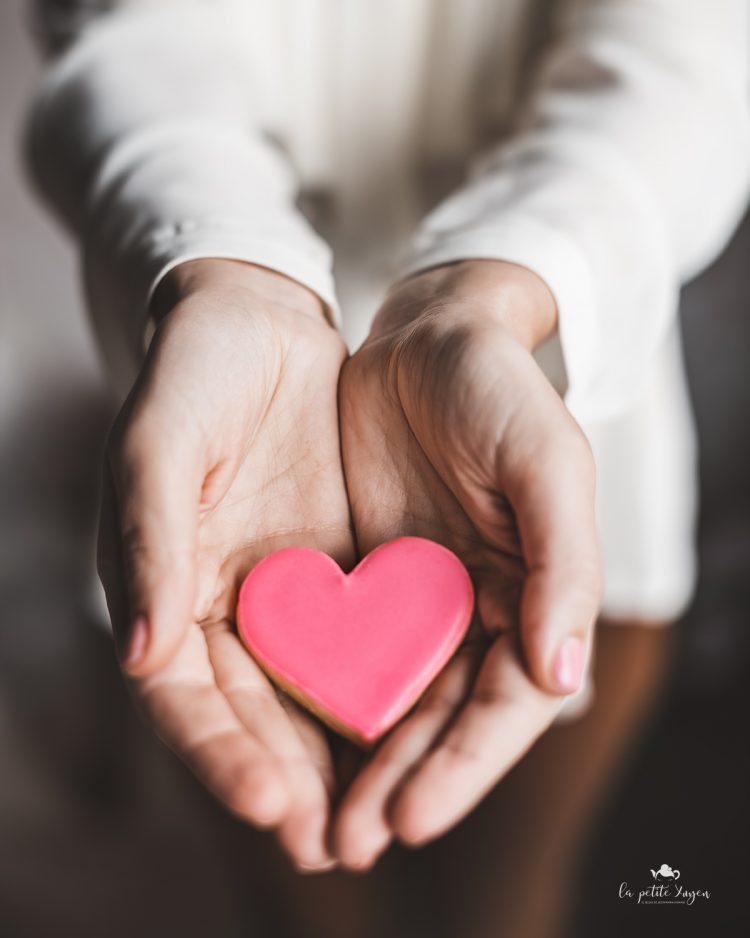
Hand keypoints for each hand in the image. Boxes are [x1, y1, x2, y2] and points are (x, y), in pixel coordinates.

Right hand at [97, 260, 353, 870]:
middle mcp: (225, 602)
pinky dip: (384, 683)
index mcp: (167, 588)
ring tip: (381, 816)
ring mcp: (286, 588)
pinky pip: (364, 636)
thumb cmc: (192, 372)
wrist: (258, 317)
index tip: (269, 804)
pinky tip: (417, 725)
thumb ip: (148, 540)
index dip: (219, 754)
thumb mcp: (156, 444)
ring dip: (341, 755)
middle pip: (252, 714)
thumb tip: (142, 657)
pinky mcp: (340, 565)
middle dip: (289, 781)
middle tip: (332, 844)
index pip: (182, 697)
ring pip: (312, 690)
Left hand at [333, 260, 601, 867]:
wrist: (425, 337)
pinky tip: (292, 742)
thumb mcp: (544, 462)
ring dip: (363, 764)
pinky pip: (346, 652)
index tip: (415, 817)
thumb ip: (564, 565)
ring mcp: (420, 598)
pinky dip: (326, 701)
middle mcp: (479, 608)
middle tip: (353, 843)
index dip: (468, 765)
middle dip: (406, 782)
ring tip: (320, 824)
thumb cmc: (497, 390)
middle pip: (447, 718)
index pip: (510, 702)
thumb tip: (563, 675)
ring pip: (395, 700)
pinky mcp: (367, 579)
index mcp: (535, 593)